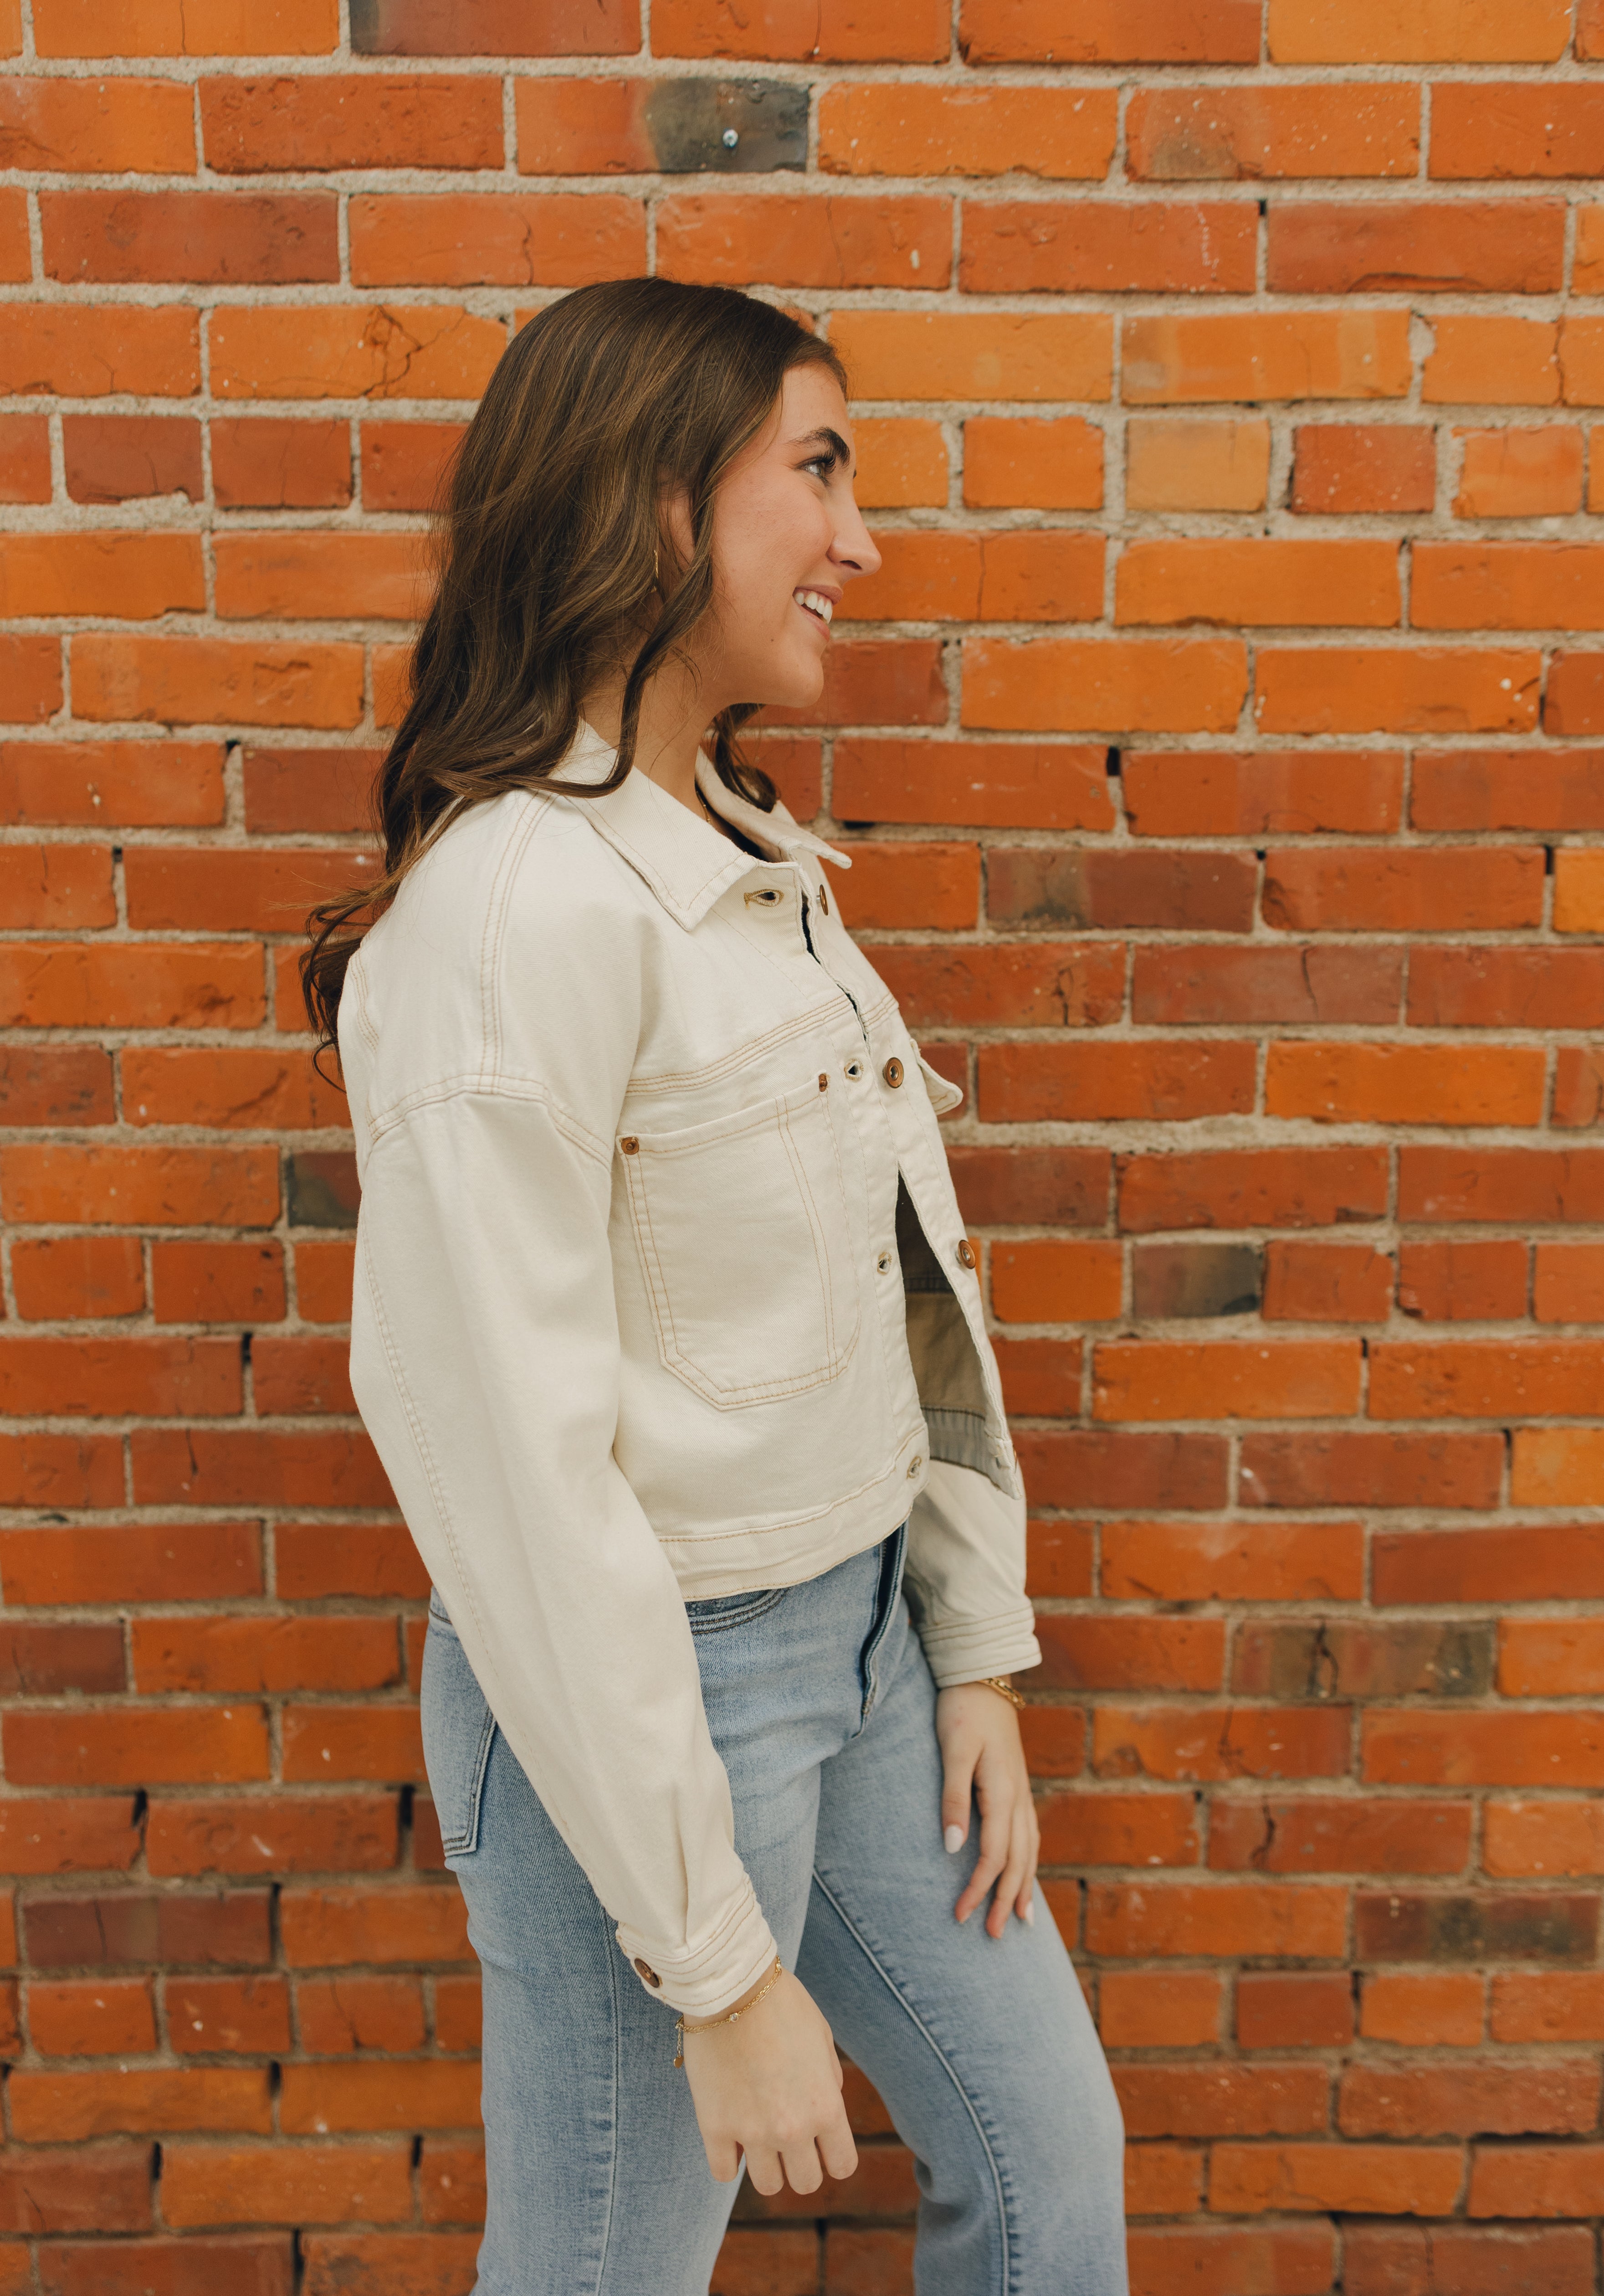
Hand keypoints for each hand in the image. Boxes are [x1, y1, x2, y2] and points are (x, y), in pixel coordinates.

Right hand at [681, 1966, 858, 2197]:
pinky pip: (724, 2172)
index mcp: (825, 2106)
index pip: (842, 2165)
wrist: (732, 1986)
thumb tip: (828, 2105)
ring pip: (767, 2186)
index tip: (821, 2144)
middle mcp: (793, 2128)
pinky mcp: (714, 2127)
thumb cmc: (781, 2003)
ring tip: (758, 2136)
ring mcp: (752, 2132)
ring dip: (766, 2166)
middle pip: (805, 2182)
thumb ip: (829, 2079)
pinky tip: (731, 2135)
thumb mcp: (822, 2038)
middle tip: (788, 2139)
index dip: (833, 2156)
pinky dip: (729, 2160)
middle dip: (800, 2164)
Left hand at [936, 1682, 1039, 1938]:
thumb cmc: (960, 1711)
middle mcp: (1018, 1796)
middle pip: (1018, 1860)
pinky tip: (1025, 1873)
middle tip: (993, 1936)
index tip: (960, 1916)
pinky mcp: (1018, 1785)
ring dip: (1023, 1886)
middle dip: (1006, 1900)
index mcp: (1002, 1791)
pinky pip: (1029, 1834)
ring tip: (1019, 1919)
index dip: (979, 1889)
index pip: (993, 1855)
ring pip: (1030, 1849)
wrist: (982, 1675)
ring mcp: (1022, 1791)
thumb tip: (954, 1848)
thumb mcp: (952, 1750)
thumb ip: (953, 1798)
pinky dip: (1029, 1861)